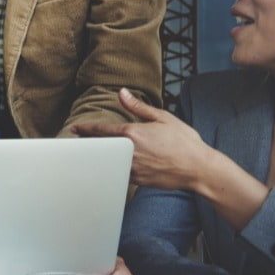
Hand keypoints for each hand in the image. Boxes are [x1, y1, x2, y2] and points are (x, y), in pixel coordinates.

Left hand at [71, 89, 217, 191]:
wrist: (200, 168)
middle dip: (89, 144)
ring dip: (100, 157)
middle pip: (100, 148)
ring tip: (93, 153)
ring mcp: (133, 168)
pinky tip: (112, 165)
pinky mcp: (138, 181)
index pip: (101, 131)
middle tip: (79, 140)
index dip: (85, 129)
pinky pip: (120, 173)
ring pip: (108, 162)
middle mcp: (129, 152)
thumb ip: (138, 107)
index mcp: (133, 134)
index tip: (74, 128)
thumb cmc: (184, 142)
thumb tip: (122, 93)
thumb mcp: (163, 118)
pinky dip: (114, 168)